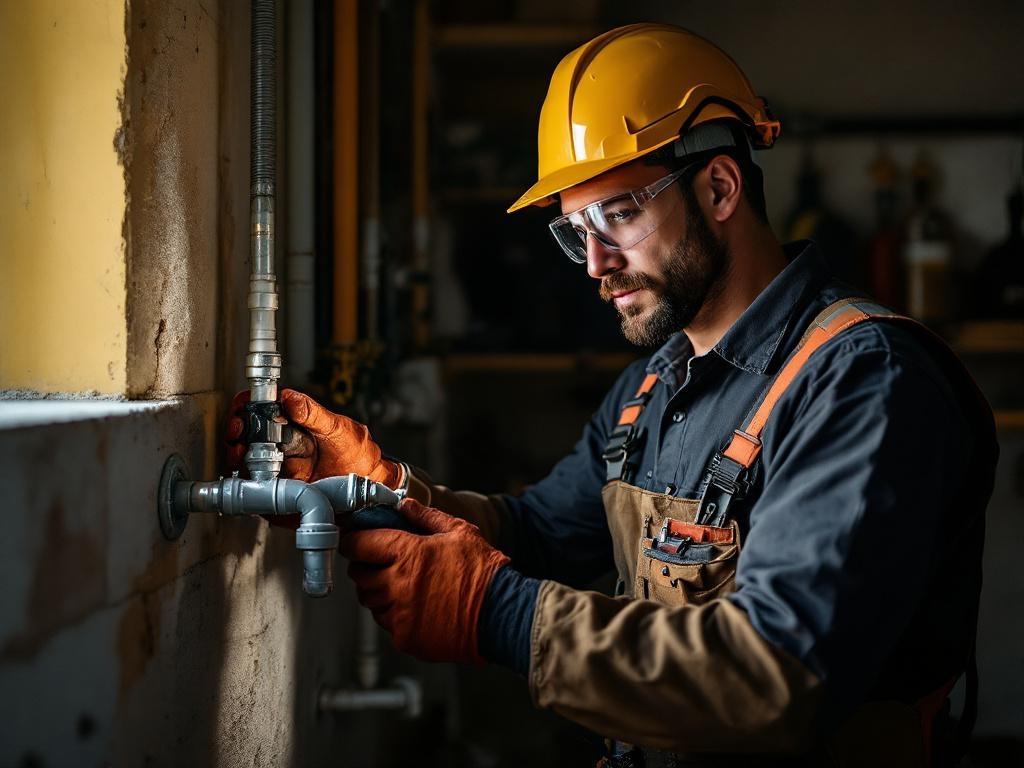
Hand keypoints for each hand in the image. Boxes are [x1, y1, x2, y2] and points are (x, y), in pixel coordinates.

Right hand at [223, 388, 401, 485]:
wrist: (371, 487)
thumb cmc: (358, 455)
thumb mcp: (339, 429)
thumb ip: (314, 414)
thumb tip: (290, 397)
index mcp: (293, 425)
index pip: (260, 410)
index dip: (247, 406)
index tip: (243, 406)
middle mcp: (281, 447)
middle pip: (246, 435)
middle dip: (237, 430)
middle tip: (239, 430)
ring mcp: (277, 470)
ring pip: (244, 461)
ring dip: (236, 455)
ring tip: (241, 451)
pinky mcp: (278, 493)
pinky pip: (255, 489)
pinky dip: (247, 482)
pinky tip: (250, 475)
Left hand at [339, 498, 510, 663]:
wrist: (501, 614)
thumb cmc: (483, 570)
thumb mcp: (459, 532)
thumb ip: (426, 516)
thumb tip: (404, 505)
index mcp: (407, 553)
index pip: (359, 545)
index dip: (354, 541)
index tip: (356, 542)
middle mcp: (398, 584)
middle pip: (359, 575)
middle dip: (365, 567)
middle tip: (381, 563)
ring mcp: (400, 614)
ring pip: (371, 601)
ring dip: (379, 592)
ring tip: (403, 586)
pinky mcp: (406, 638)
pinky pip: (387, 623)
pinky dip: (395, 614)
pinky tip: (417, 606)